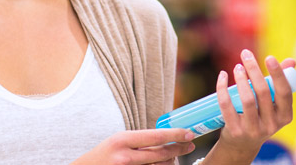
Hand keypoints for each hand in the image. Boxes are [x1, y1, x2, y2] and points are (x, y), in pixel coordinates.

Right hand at [71, 128, 195, 164]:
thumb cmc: (105, 155)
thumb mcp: (119, 142)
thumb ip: (140, 141)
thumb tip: (168, 138)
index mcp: (122, 140)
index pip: (156, 136)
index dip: (176, 135)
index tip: (189, 133)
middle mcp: (124, 157)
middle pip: (161, 154)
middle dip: (179, 149)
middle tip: (190, 145)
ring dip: (169, 161)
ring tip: (172, 157)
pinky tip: (161, 164)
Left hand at [215, 49, 295, 153]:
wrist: (242, 144)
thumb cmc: (261, 116)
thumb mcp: (274, 104)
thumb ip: (281, 82)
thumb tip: (291, 61)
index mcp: (285, 116)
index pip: (285, 92)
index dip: (278, 74)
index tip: (269, 57)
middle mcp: (272, 125)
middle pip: (263, 92)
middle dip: (254, 70)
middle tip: (246, 55)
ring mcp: (253, 130)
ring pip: (247, 99)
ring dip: (241, 79)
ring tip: (238, 67)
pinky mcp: (235, 131)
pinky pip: (227, 106)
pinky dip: (223, 89)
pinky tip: (223, 76)